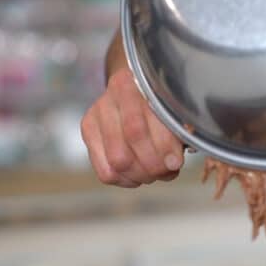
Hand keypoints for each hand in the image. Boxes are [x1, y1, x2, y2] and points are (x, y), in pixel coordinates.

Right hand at [81, 68, 184, 187]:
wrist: (135, 90)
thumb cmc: (160, 103)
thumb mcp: (172, 110)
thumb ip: (176, 131)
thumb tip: (172, 163)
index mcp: (134, 85)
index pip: (143, 124)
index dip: (162, 149)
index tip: (176, 163)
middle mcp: (112, 97)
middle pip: (130, 141)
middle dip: (153, 164)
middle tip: (166, 170)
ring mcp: (96, 114)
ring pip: (117, 161)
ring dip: (141, 174)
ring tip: (154, 173)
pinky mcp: (89, 132)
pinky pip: (106, 172)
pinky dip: (126, 180)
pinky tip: (137, 174)